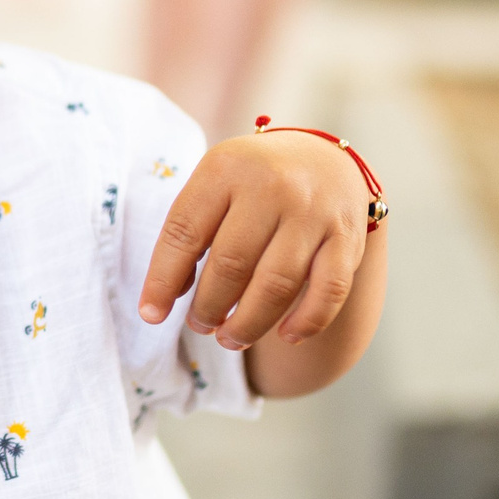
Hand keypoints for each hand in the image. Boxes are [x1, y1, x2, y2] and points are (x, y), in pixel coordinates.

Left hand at [137, 130, 387, 396]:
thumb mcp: (215, 186)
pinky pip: (329, 291)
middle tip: (200, 325)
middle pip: (230, 264)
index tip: (150, 315)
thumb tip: (165, 298)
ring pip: (276, 285)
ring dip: (248, 323)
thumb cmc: (253, 183)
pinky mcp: (348, 237)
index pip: (184, 232)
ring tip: (229, 338)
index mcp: (226, 168)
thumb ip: (190, 233)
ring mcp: (313, 212)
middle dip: (208, 307)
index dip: (162, 280)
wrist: (323, 160)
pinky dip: (307, 322)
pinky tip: (286, 337)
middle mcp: (272, 186)